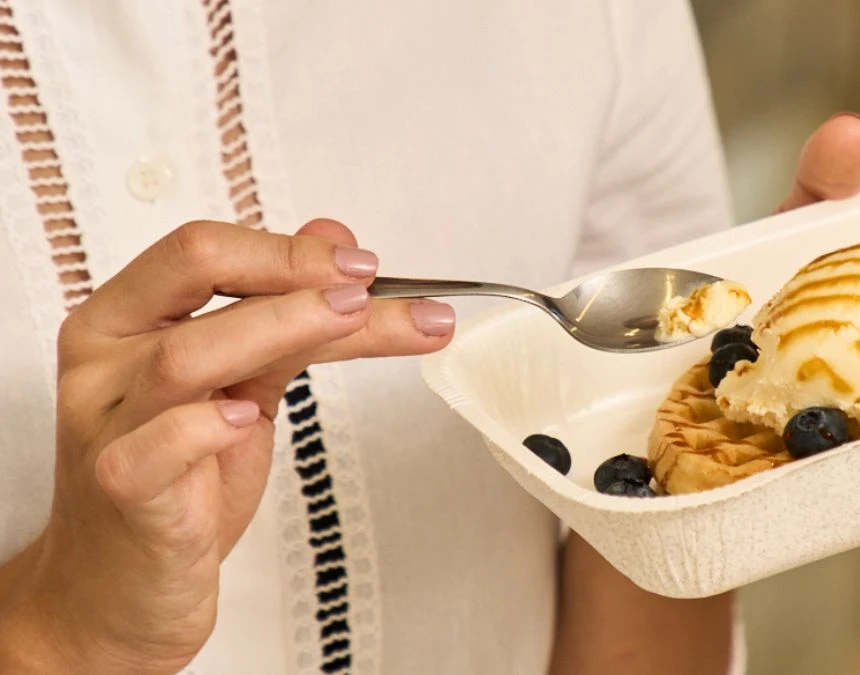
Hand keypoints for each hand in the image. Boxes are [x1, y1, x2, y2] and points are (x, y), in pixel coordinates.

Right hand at [0, 219, 454, 673]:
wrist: (121, 590)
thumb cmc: (180, 485)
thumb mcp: (243, 387)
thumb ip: (284, 317)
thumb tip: (334, 240)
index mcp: (127, 320)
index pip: (202, 250)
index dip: (289, 247)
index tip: (365, 265)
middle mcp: (105, 359)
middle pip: (196, 276)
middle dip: (295, 272)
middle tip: (370, 286)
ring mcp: (106, 422)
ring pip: (188, 353)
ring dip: (283, 326)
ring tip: (352, 320)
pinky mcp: (120, 487)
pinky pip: (159, 443)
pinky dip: (210, 425)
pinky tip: (250, 418)